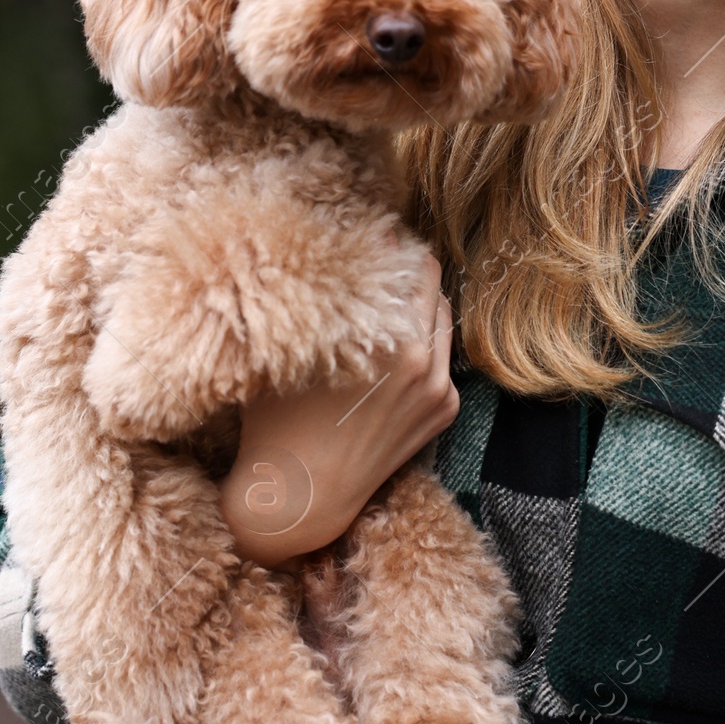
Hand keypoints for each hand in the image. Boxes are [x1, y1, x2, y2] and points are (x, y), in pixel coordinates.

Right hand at [219, 258, 458, 561]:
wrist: (301, 495)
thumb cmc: (278, 419)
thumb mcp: (290, 349)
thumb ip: (317, 297)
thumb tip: (326, 248)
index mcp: (387, 342)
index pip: (406, 264)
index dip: (391, 241)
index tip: (377, 228)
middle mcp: (423, 362)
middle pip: (432, 284)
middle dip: (410, 266)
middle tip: (386, 252)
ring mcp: (440, 389)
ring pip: (442, 318)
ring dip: (421, 301)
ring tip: (389, 293)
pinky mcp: (446, 410)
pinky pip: (443, 357)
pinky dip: (425, 341)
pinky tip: (393, 342)